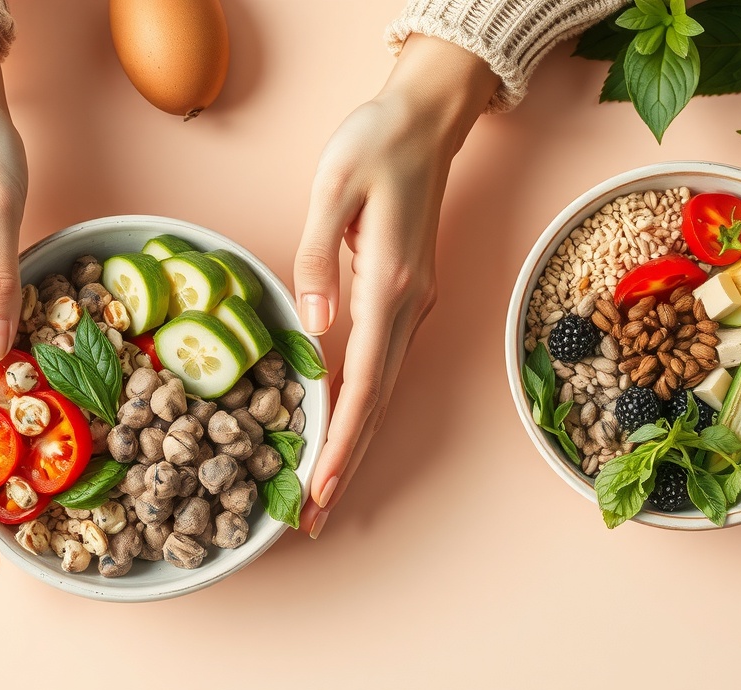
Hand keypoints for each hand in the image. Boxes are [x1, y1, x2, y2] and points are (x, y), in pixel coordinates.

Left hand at [292, 36, 498, 538]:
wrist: (427, 117)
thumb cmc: (375, 143)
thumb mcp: (333, 187)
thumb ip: (318, 261)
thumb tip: (314, 332)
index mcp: (387, 285)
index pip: (362, 382)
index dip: (340, 441)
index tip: (321, 490)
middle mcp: (408, 306)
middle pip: (377, 404)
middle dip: (346, 465)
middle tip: (314, 522)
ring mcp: (412, 306)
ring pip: (383, 393)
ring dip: (355, 445)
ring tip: (324, 495)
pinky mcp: (405, 299)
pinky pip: (383, 368)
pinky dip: (361, 410)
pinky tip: (340, 432)